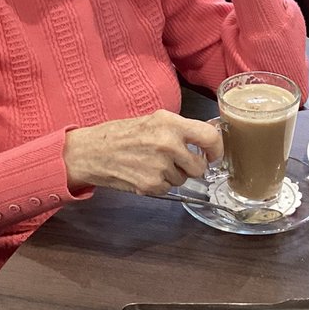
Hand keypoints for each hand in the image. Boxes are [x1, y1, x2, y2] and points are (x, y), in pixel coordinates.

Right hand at [63, 110, 222, 194]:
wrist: (92, 151)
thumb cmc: (120, 134)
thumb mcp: (152, 120)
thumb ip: (180, 129)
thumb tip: (208, 138)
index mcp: (170, 123)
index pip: (209, 136)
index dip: (216, 149)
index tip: (213, 155)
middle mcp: (168, 144)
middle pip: (199, 166)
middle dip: (191, 167)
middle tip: (176, 161)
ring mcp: (160, 166)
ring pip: (183, 179)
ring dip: (172, 175)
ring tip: (151, 163)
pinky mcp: (151, 185)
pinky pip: (167, 189)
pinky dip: (158, 184)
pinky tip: (144, 173)